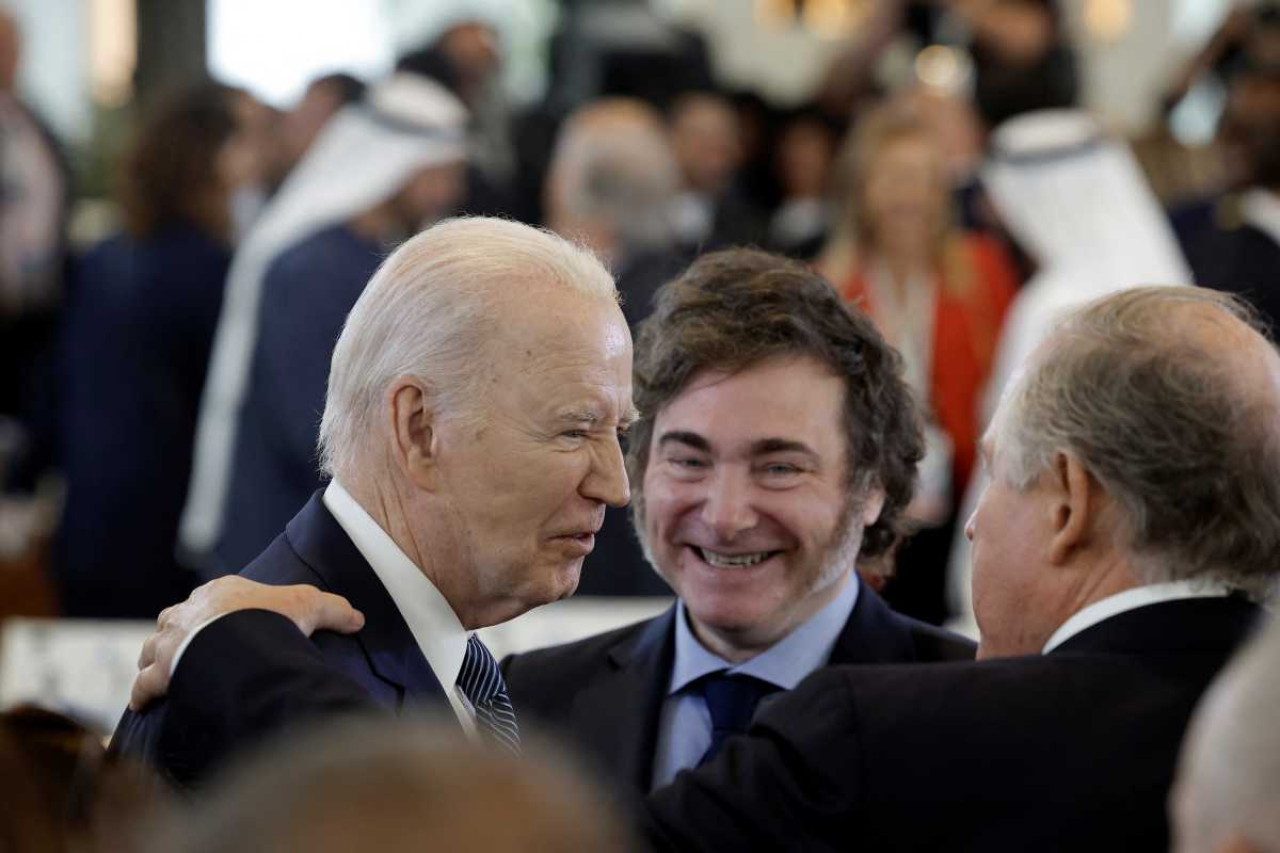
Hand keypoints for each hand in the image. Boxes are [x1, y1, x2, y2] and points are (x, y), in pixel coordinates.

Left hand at [129, 576, 363, 710]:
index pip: (212, 598)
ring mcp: (170, 640)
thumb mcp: (311, 607)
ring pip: (151, 649)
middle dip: (177, 635)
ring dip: (153, 662)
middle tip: (187, 654)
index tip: (221, 627)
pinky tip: (145, 703)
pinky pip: (144, 683)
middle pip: (175, 620)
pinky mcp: (160, 669)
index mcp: (221, 592)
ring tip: (161, 677)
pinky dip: (143, 693)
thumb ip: (335, 610)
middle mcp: (189, 611)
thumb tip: (358, 618)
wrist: (238, 643)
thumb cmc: (271, 621)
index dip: (215, 612)